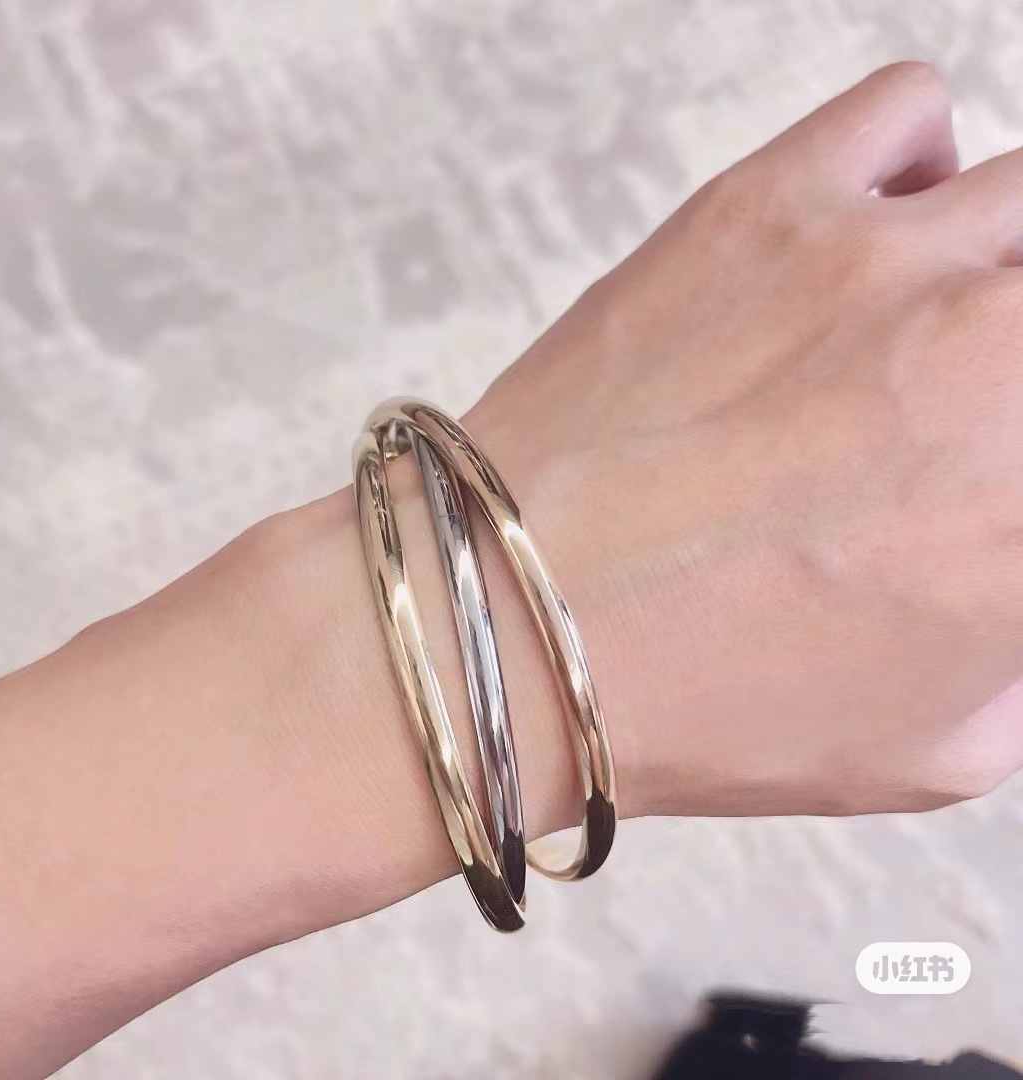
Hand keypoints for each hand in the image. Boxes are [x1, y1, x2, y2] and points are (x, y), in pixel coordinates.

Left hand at [464, 62, 1022, 817]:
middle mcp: (994, 368)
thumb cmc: (702, 710)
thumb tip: (1017, 591)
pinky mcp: (768, 206)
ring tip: (925, 330)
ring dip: (993, 268)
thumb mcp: (932, 754)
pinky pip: (908, 117)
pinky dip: (914, 171)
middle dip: (1016, 363)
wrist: (517, 624)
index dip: (1016, 464)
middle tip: (959, 411)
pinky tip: (861, 251)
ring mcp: (881, 266)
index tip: (986, 470)